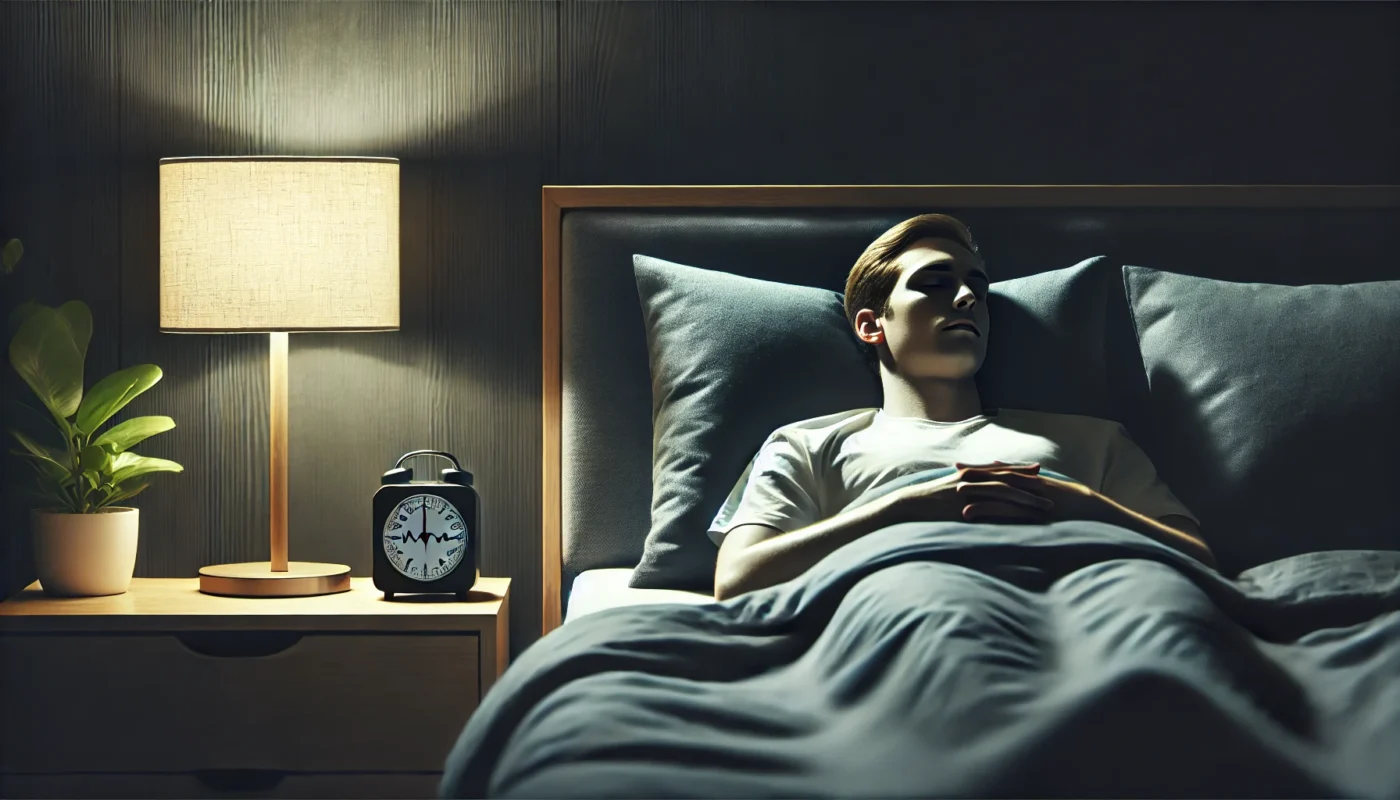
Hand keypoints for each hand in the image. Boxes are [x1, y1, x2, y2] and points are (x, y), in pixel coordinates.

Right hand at [885, 464, 1053, 524]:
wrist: (910, 506)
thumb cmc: (926, 500)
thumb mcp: (946, 489)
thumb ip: (963, 488)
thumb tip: (974, 493)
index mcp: (969, 473)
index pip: (999, 469)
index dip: (1020, 469)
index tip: (1038, 470)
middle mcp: (973, 479)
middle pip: (1008, 478)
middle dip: (1030, 482)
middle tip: (1051, 488)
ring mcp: (972, 492)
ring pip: (1007, 492)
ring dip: (1029, 499)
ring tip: (1047, 507)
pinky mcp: (970, 506)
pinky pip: (997, 509)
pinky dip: (1015, 513)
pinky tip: (1028, 519)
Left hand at [957, 470, 1109, 523]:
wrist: (1107, 521)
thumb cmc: (1088, 514)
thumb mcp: (1065, 499)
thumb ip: (1045, 495)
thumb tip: (1032, 492)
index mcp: (1041, 483)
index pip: (1009, 472)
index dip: (988, 468)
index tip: (967, 465)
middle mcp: (1037, 488)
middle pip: (1002, 476)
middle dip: (978, 472)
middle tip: (954, 468)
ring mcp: (1036, 501)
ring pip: (1002, 492)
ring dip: (979, 490)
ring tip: (956, 489)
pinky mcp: (1035, 517)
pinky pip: (1007, 514)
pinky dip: (987, 512)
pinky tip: (969, 514)